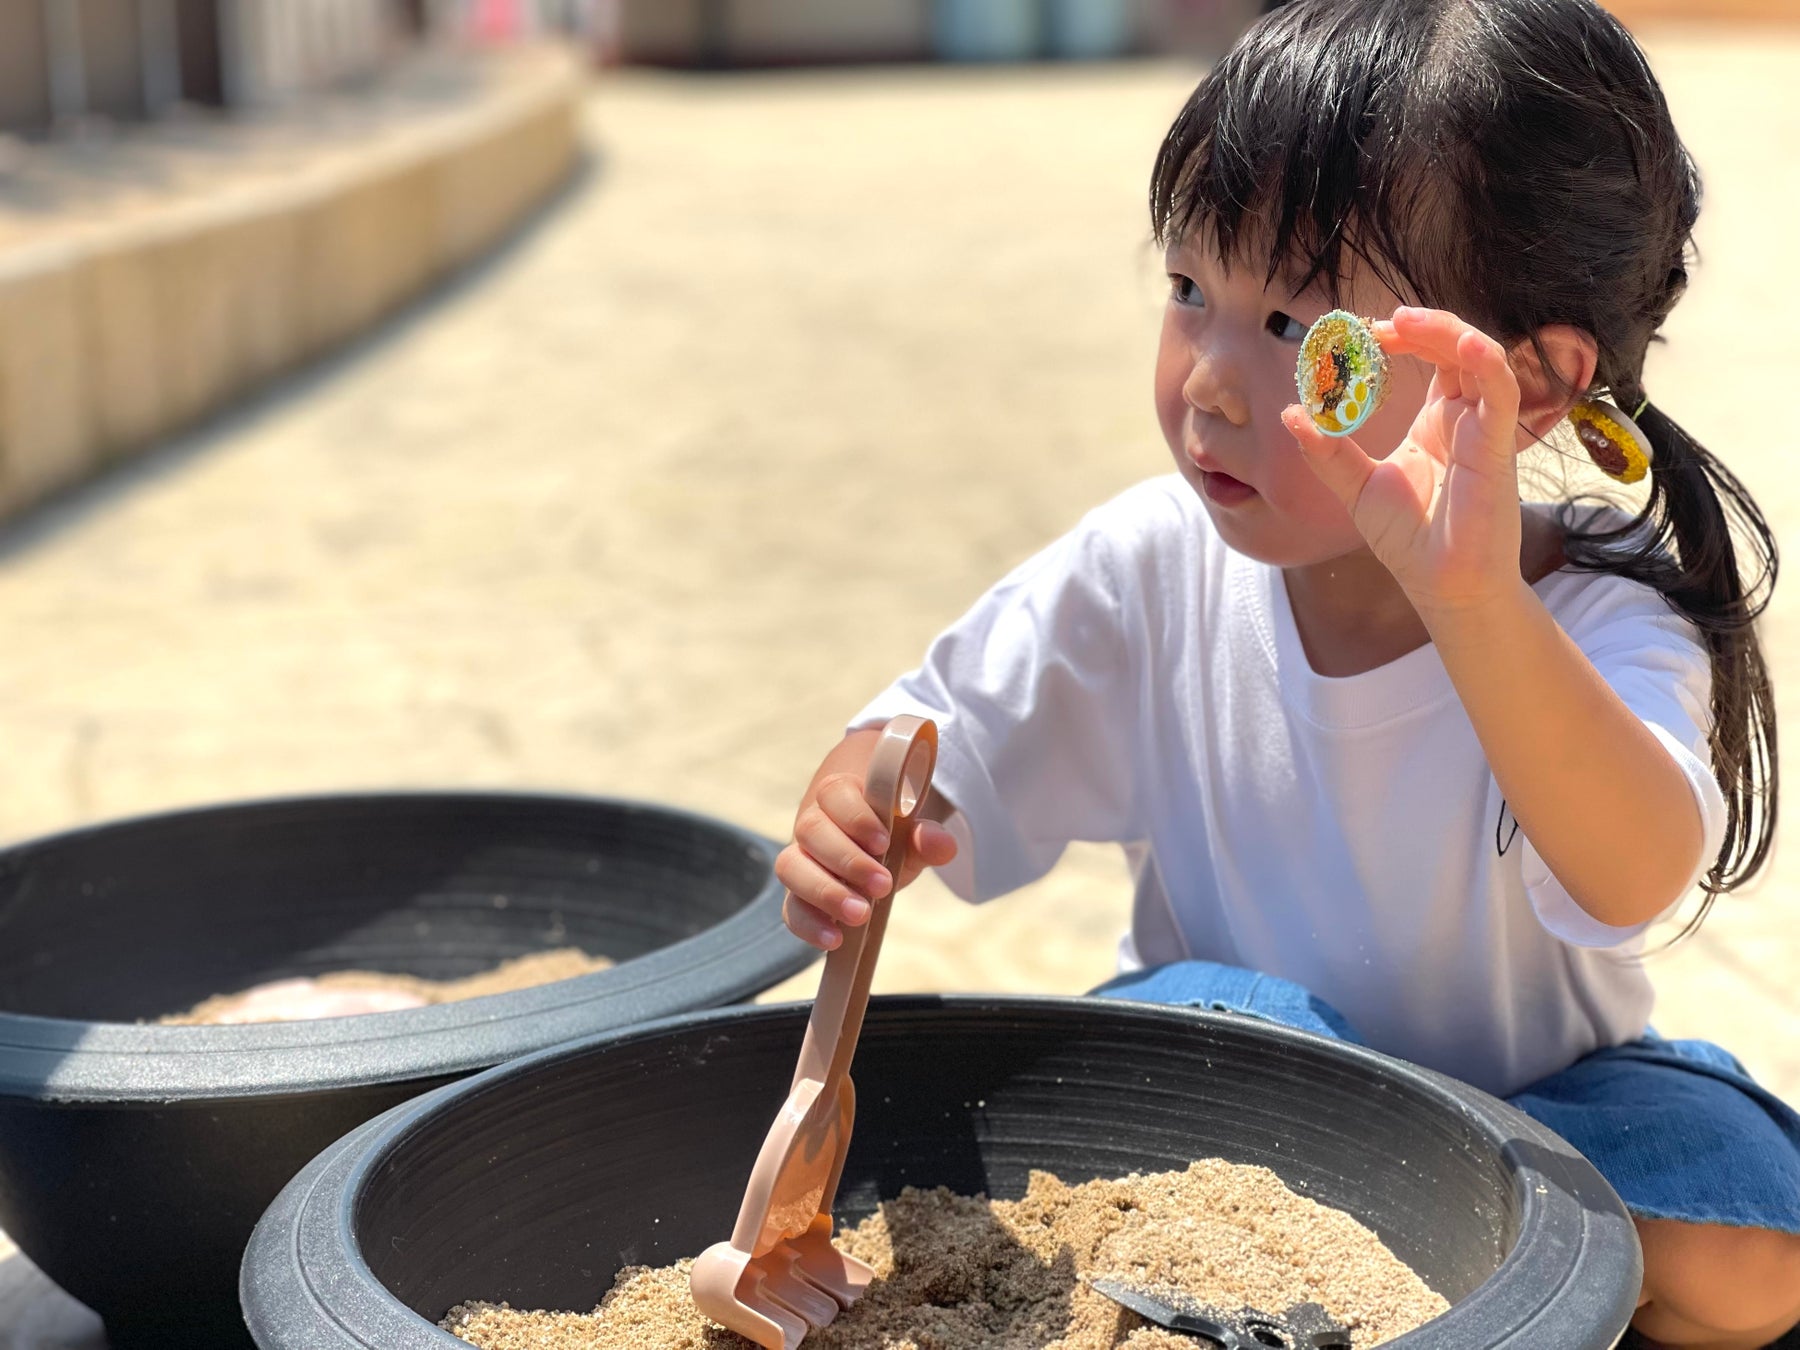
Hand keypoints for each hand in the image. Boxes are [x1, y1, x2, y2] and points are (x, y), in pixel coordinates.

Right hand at [775, 769, 958, 949]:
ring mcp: (801, 859)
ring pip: (791, 867)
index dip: (856, 818)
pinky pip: (791, 908)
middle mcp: (813, 824)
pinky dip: (809, 924)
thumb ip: (925, 837)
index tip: (884, 843)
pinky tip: (835, 939)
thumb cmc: (890, 836)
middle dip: (847, 860)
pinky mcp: (798, 895)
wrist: (871, 851)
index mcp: (840, 795)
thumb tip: (941, 844)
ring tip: (860, 914)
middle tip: (883, 885)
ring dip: (825, 892)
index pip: (835, 794)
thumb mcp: (910, 834)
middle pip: (811, 831)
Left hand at [1282, 307, 1526, 616]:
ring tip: (1405, 320)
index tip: (1355, 335)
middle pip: (1453, 347)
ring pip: (1479, 357)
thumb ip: (1327, 451)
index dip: (1397, 339)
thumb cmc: (1409, 539)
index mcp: (1436, 421)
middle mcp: (1464, 417)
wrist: (1440, 586)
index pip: (1428, 357)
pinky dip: (1488, 361)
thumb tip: (1292, 413)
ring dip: (1446, 330)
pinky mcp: (1497, 446)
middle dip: (1418, 327)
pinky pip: (1502, 392)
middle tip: (1373, 324)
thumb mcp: (1355, 488)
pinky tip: (1466, 343)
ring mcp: (1483, 428)